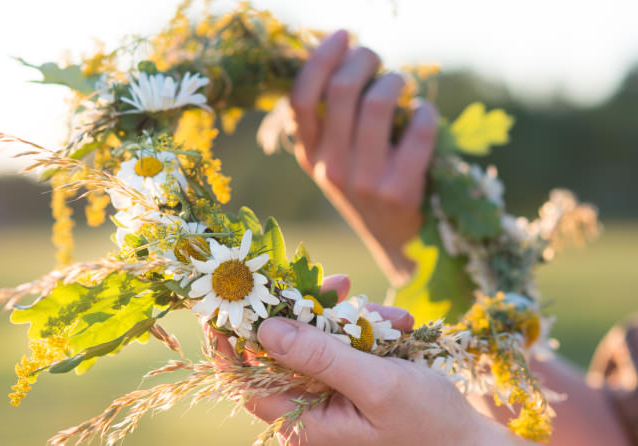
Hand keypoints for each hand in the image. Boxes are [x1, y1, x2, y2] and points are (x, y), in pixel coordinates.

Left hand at [210, 276, 525, 445]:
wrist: (472, 443)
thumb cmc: (429, 425)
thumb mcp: (376, 386)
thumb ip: (321, 357)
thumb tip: (266, 328)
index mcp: (305, 424)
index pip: (247, 381)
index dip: (231, 343)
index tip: (228, 302)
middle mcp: (311, 410)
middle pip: (286, 349)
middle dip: (312, 313)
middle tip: (339, 284)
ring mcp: (332, 396)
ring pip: (320, 340)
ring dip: (353, 319)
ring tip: (394, 320)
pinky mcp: (352, 383)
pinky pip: (346, 345)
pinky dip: (370, 329)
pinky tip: (400, 326)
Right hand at [290, 30, 437, 286]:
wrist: (397, 245)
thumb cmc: (369, 188)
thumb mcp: (337, 160)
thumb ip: (333, 121)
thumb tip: (347, 60)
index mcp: (309, 157)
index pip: (300, 99)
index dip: (320, 58)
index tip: (343, 35)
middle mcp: (329, 169)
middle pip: (340, 91)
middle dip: (364, 58)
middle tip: (377, 57)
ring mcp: (363, 182)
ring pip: (377, 103)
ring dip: (396, 80)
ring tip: (402, 84)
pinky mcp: (399, 190)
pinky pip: (416, 128)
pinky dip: (424, 111)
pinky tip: (423, 115)